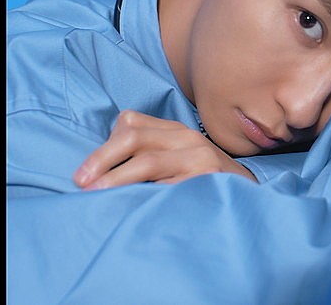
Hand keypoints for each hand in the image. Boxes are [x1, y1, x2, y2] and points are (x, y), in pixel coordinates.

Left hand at [73, 110, 257, 188]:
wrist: (250, 196)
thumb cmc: (203, 181)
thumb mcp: (177, 158)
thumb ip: (149, 154)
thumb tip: (103, 170)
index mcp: (175, 130)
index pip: (130, 123)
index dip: (104, 146)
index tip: (87, 172)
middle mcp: (186, 138)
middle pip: (133, 138)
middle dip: (101, 159)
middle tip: (81, 182)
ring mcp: (198, 158)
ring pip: (147, 162)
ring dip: (116, 179)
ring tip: (96, 195)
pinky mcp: (206, 180)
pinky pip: (167, 188)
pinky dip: (145, 197)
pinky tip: (131, 207)